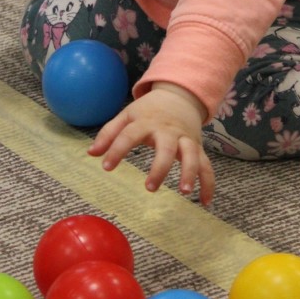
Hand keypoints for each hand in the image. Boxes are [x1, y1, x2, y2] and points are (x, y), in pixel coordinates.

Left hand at [88, 83, 215, 204]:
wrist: (179, 96)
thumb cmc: (148, 111)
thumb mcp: (127, 115)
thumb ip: (109, 133)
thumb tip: (91, 154)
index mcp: (146, 122)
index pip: (129, 135)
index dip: (117, 150)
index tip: (107, 168)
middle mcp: (168, 131)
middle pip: (166, 148)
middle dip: (160, 167)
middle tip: (150, 188)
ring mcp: (185, 139)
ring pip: (192, 155)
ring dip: (190, 172)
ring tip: (185, 192)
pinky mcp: (197, 147)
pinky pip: (206, 165)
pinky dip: (208, 183)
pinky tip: (205, 202)